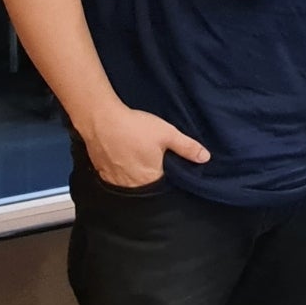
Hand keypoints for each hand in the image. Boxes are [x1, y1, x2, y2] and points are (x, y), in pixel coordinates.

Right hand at [79, 103, 209, 188]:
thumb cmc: (135, 127)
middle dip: (152, 173)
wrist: (100, 120)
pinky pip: (115, 176)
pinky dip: (121, 168)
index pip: (165, 184)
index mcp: (149, 178)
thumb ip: (187, 148)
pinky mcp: (101, 171)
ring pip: (130, 181)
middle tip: (153, 155)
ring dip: (135, 172)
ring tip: (138, 153)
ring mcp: (114, 179)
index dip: (169, 174)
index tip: (169, 163)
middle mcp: (131, 184)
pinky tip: (124, 154)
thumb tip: (205, 158)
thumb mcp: (168, 134)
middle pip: (147, 184)